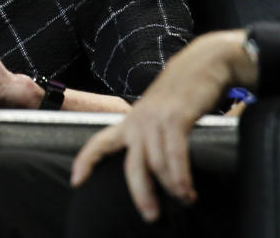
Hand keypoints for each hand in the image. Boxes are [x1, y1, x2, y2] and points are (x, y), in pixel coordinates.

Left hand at [70, 30, 252, 222]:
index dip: (86, 161)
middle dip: (140, 193)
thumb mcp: (158, 114)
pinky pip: (174, 154)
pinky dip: (180, 176)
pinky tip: (186, 190)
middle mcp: (138, 121)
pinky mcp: (176, 117)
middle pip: (132, 165)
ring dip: (170, 187)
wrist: (203, 63)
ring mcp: (156, 118)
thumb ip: (151, 135)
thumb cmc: (182, 93)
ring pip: (155, 163)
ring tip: (184, 200)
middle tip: (150, 215)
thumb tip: (153, 163)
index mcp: (130, 121)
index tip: (76, 180)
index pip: (99, 142)